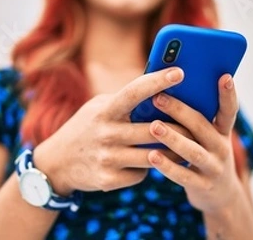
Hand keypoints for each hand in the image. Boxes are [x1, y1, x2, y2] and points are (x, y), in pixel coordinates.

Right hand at [33, 67, 188, 195]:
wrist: (55, 163)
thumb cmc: (86, 128)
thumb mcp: (98, 108)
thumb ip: (125, 101)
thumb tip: (160, 90)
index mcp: (105, 110)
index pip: (135, 92)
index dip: (158, 81)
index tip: (180, 72)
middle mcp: (106, 133)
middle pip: (153, 129)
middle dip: (178, 127)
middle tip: (196, 123)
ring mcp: (107, 158)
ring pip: (153, 155)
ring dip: (171, 151)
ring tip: (182, 145)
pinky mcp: (108, 179)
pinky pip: (141, 174)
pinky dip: (147, 169)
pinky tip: (147, 164)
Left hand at [147, 73, 243, 212]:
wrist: (220, 195)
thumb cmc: (206, 154)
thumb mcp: (208, 137)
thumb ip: (195, 118)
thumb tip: (166, 90)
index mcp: (223, 131)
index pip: (229, 110)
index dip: (228, 94)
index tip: (224, 76)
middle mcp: (221, 147)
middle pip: (202, 126)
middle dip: (180, 111)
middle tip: (158, 97)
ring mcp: (214, 168)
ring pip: (192, 151)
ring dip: (172, 138)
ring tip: (154, 126)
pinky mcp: (202, 186)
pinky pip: (183, 176)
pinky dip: (167, 166)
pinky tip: (152, 156)